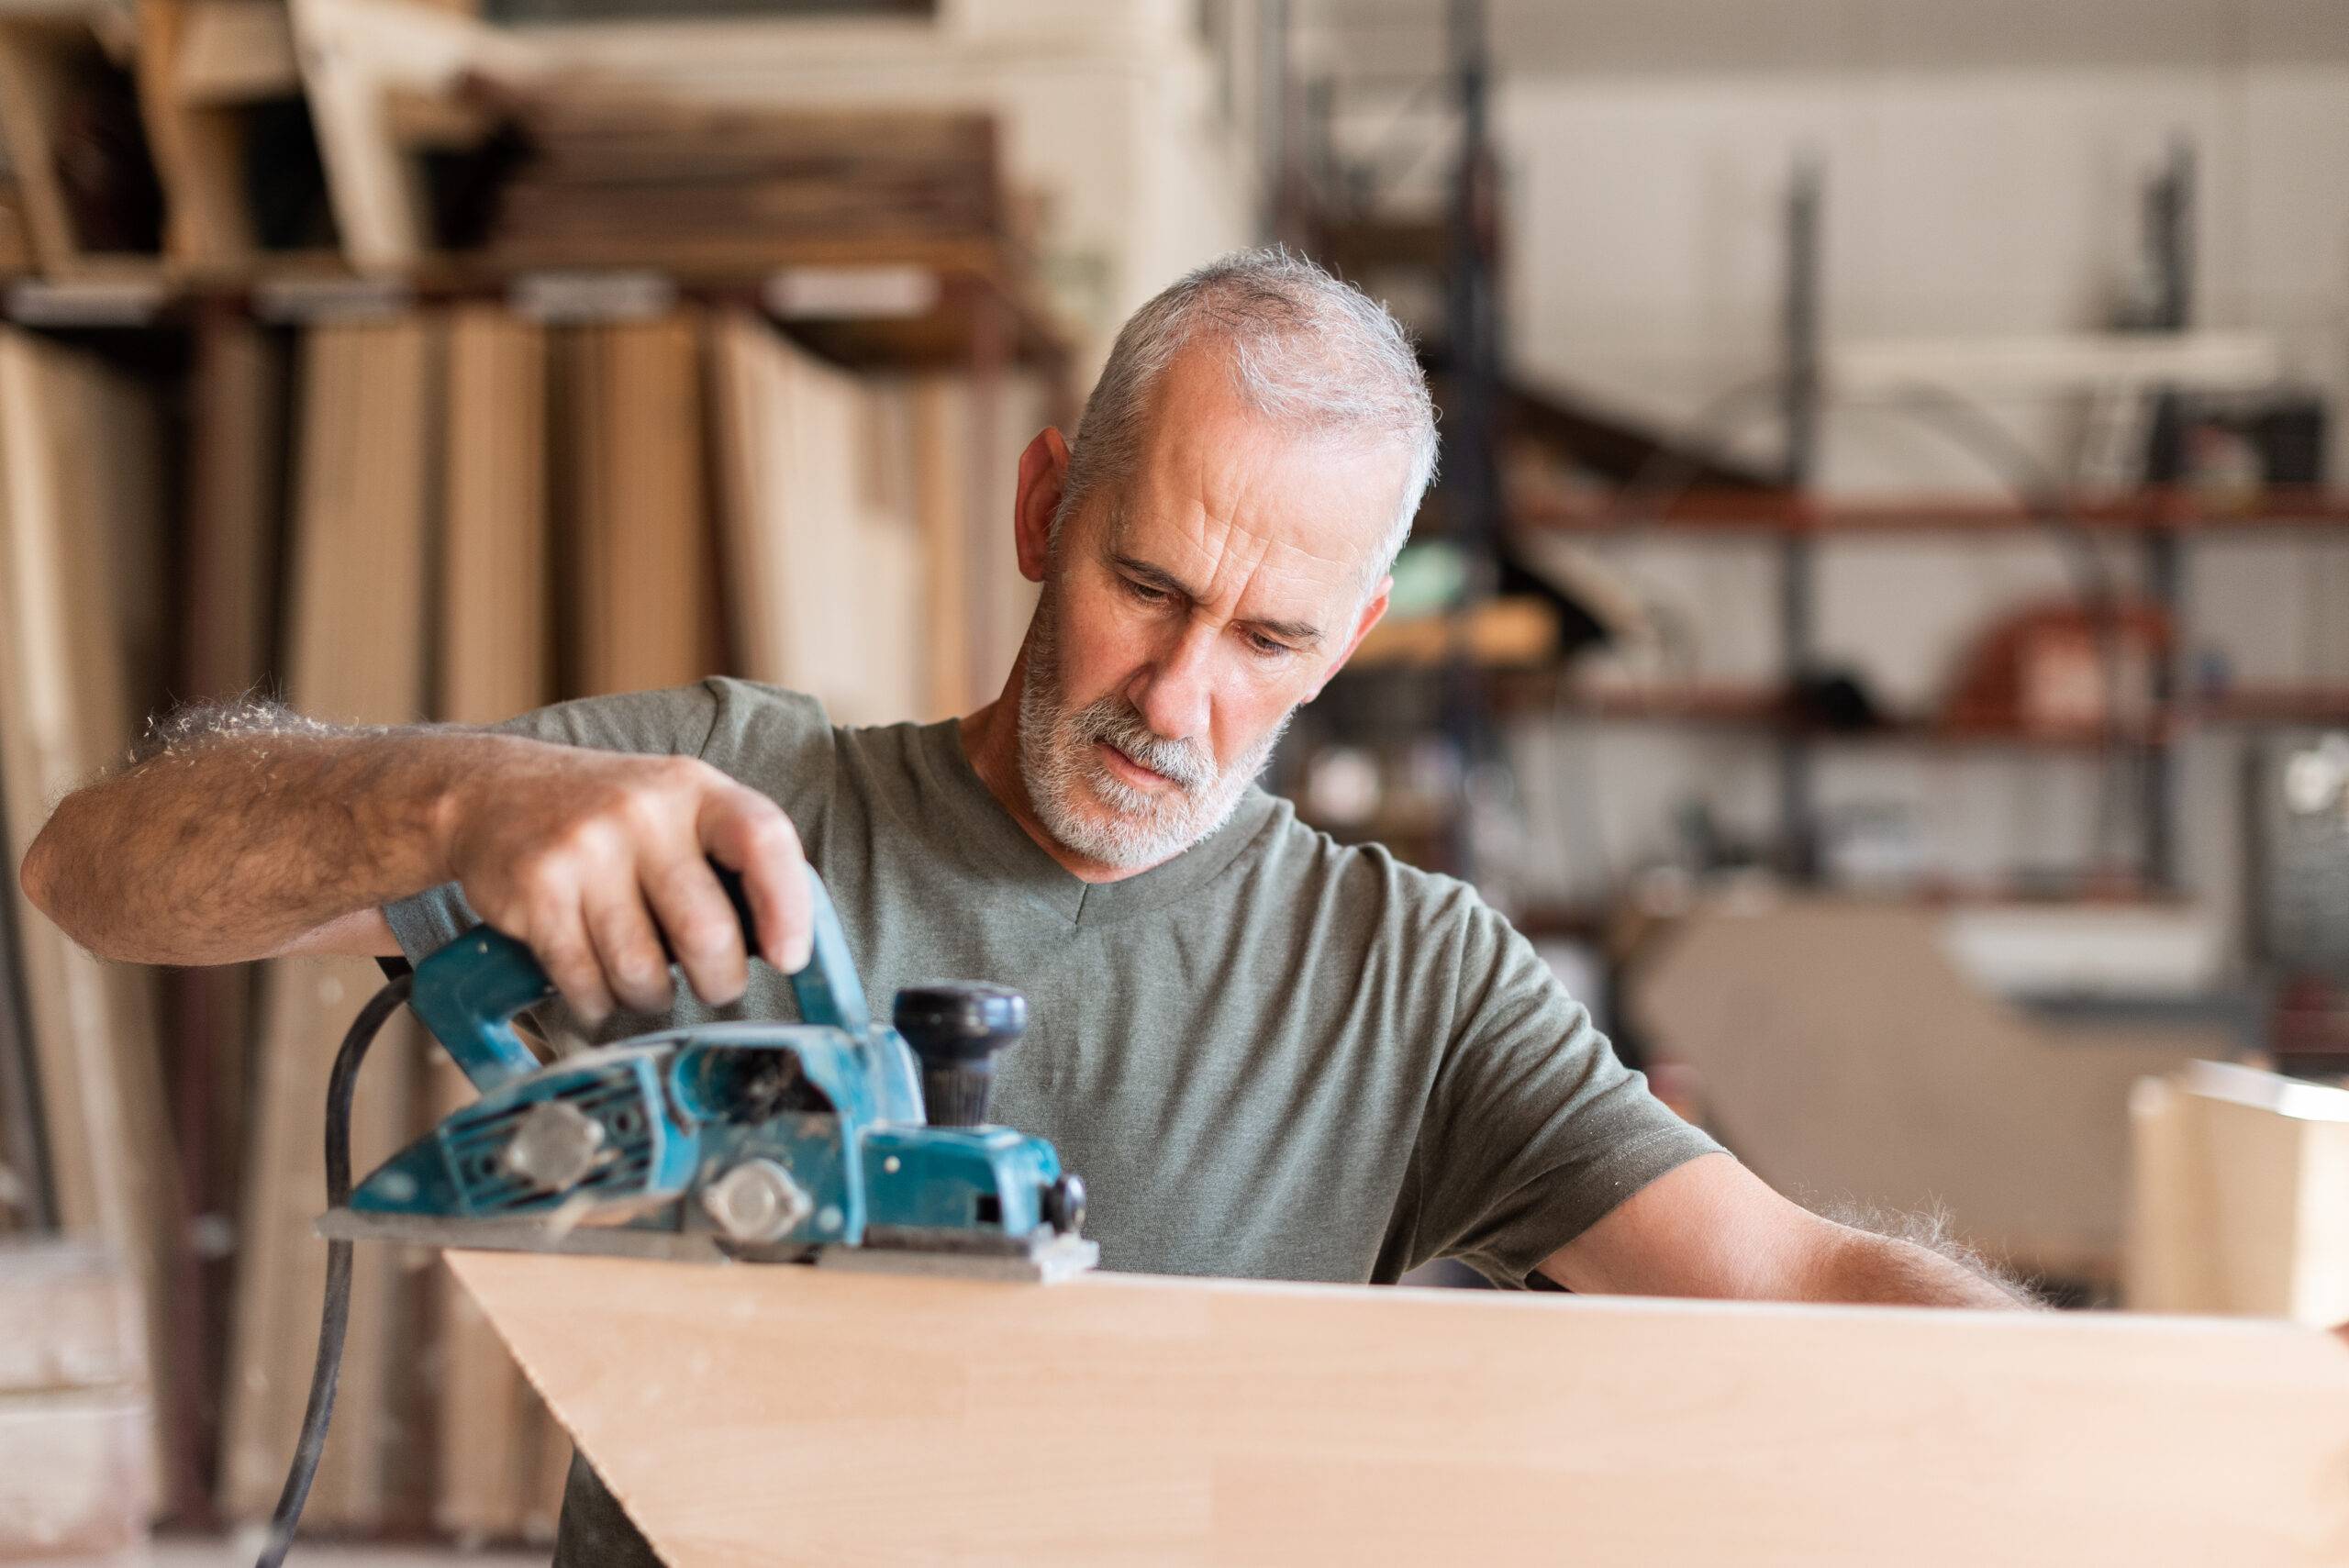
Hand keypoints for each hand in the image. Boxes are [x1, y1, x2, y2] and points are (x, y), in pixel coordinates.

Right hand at [440, 741, 811, 1024]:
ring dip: (651, 997)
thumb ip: (729, 859)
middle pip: (706, 931)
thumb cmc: (608, 819)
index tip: (789, 957)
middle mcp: (642, 812)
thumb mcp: (676, 808)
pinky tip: (598, 987)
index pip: (764, 840)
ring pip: (642, 971)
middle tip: (714, 986)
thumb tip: (787, 946)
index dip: (788, 908)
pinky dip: (598, 1002)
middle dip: (719, 981)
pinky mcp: (536, 890)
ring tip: (645, 982)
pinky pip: (585, 981)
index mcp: (694, 789)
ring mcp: (585, 849)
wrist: (490, 792)